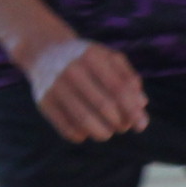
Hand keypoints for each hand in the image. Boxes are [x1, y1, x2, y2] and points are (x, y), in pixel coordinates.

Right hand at [27, 32, 146, 142]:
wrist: (45, 51)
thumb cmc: (87, 59)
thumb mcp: (109, 59)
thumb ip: (128, 78)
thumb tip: (141, 104)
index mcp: (92, 56)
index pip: (118, 88)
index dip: (132, 110)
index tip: (141, 125)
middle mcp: (72, 69)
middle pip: (104, 106)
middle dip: (119, 122)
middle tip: (123, 127)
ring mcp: (55, 86)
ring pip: (84, 120)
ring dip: (102, 132)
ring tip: (107, 131)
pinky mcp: (43, 101)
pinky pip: (66, 128)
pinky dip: (81, 135)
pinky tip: (87, 131)